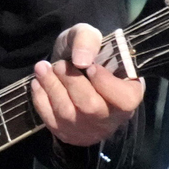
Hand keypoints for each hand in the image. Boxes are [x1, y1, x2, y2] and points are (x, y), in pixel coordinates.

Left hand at [31, 23, 143, 147]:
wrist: (68, 68)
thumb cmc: (85, 54)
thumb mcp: (88, 36)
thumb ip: (88, 40)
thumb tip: (81, 60)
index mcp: (129, 94)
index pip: (124, 99)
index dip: (105, 83)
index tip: (89, 66)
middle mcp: (111, 117)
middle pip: (91, 107)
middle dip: (71, 82)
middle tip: (59, 64)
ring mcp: (88, 129)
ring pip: (68, 113)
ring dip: (51, 87)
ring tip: (42, 68)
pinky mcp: (67, 132)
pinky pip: (50, 119)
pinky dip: (41, 98)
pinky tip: (39, 82)